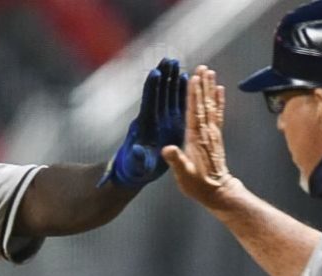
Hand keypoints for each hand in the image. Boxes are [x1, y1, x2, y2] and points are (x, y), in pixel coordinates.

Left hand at [98, 57, 187, 188]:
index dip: (151, 88)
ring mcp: (162, 118)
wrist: (138, 171)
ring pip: (167, 94)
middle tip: (168, 59)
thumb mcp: (138, 165)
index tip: (155, 73)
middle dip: (163, 76)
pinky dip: (181, 91)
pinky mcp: (171, 122)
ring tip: (177, 62)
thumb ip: (139, 158)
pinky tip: (186, 78)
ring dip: (172, 78)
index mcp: (145, 125)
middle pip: (158, 92)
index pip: (148, 103)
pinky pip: (177, 103)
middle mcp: (153, 118)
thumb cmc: (136, 169)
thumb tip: (137, 150)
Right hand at [162, 65, 238, 206]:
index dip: (193, 95)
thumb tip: (167, 149)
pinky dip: (219, 100)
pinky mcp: (216, 136)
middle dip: (203, 85)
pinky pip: (218, 114)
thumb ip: (176, 160)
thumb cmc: (197, 184)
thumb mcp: (183, 174)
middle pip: (204, 104)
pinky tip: (220, 90)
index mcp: (195, 138)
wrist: (217, 191)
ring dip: (210, 88)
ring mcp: (213, 133)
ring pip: (211, 105)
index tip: (193, 78)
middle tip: (203, 67)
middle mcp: (206, 132)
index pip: (194, 112)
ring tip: (210, 72)